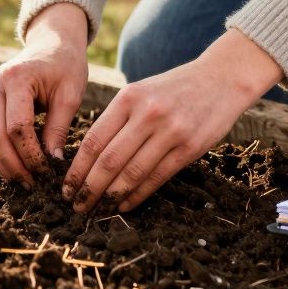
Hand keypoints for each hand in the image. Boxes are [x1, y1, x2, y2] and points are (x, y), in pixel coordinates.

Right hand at [0, 3, 89, 187]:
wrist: (51, 43)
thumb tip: (53, 164)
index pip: (17, 127)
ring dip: (2, 164)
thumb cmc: (65, 66)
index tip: (47, 173)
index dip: (30, 155)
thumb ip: (59, 128)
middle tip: (33, 184)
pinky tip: (16, 166)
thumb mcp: (70, 94)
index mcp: (17, 78)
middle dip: (13, 165)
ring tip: (24, 180)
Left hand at [63, 29, 282, 212]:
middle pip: (109, 160)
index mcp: (129, 98)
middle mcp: (147, 114)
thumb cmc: (174, 89)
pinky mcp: (189, 148)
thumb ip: (117, 119)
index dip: (77, 169)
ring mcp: (170, 131)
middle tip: (76, 206)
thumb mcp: (141, 92)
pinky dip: (137, 195)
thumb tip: (88, 159)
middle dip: (89, 188)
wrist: (222, 78)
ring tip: (98, 210)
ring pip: (132, 173)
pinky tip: (124, 205)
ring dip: (111, 197)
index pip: (94, 140)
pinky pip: (156, 178)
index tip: (66, 188)